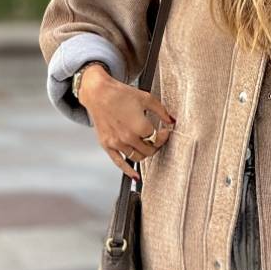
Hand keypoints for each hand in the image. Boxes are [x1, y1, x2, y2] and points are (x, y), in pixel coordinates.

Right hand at [78, 64, 176, 180]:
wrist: (98, 93)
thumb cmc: (121, 94)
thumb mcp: (146, 99)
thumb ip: (162, 111)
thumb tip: (172, 121)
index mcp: (140, 126)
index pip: (158, 139)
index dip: (164, 135)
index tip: (165, 131)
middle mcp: (128, 137)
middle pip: (149, 150)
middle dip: (156, 145)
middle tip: (157, 138)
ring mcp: (117, 143)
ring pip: (138, 157)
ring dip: (145, 153)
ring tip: (147, 146)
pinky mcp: (107, 145)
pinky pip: (119, 162)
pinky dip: (129, 171)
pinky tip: (136, 176)